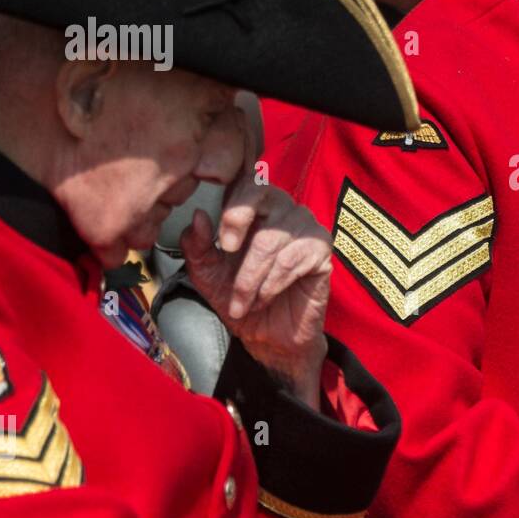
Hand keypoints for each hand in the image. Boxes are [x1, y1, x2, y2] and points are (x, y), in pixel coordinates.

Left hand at [180, 177, 331, 408]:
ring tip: (242, 302)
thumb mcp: (207, 273)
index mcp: (255, 205)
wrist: (268, 337)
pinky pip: (292, 261)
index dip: (233, 203)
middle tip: (227, 254)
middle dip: (238, 227)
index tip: (222, 239)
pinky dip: (271, 285)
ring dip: (250, 277)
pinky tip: (264, 300)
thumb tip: (197, 216)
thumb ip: (196, 245)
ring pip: (271, 239)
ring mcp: (306, 228)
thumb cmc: (240, 298)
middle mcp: (284, 208)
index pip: (247, 180)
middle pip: (263, 196)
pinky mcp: (322, 252)